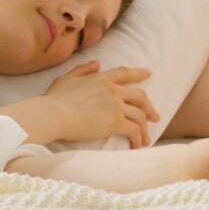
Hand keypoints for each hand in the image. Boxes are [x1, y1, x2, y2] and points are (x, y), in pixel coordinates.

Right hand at [44, 60, 159, 147]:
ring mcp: (116, 106)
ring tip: (145, 140)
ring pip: (140, 115)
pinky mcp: (116, 122)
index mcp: (101, 79)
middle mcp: (113, 90)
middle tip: (155, 116)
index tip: (148, 73)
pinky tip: (137, 146)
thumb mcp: (66, 78)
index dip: (138, 73)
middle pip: (140, 96)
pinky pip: (134, 130)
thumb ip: (82, 69)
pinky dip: (138, 138)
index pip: (124, 73)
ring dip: (145, 129)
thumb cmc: (54, 99)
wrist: (53, 114)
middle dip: (149, 107)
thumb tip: (97, 63)